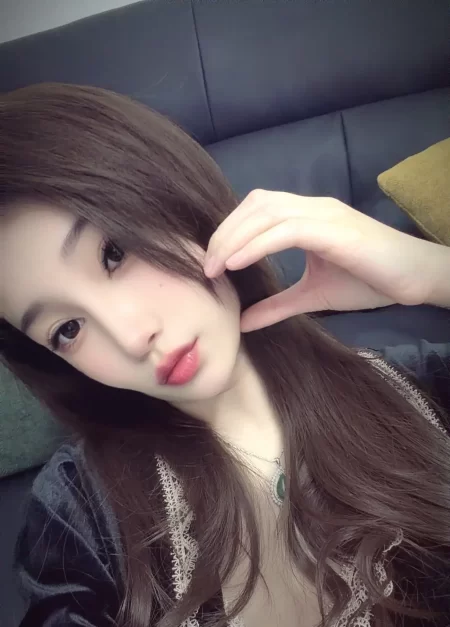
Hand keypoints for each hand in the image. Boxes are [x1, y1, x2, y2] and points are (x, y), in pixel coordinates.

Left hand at [204, 189, 439, 331]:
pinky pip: (286, 229)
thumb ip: (278, 305)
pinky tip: (237, 263)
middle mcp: (313, 207)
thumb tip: (243, 321)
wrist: (415, 279)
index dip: (229, 231)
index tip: (210, 262)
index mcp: (307, 216)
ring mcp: (324, 214)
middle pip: (255, 205)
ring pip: (266, 213)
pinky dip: (257, 244)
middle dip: (223, 233)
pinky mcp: (334, 229)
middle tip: (204, 265)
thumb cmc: (371, 281)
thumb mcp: (313, 296)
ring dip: (234, 238)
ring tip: (214, 266)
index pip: (257, 209)